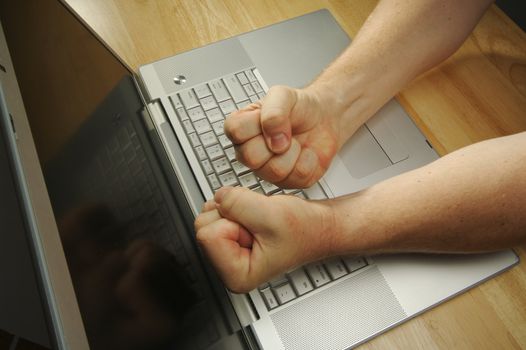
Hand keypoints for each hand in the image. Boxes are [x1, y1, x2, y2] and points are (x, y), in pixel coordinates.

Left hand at [195, 187, 335, 292]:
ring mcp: (228, 250)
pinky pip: (219, 209)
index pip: (207, 236)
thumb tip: (218, 196)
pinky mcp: (231, 235)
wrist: (321, 226)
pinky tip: (257, 216)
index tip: (258, 229)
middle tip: (260, 223)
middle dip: (232, 214)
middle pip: (204, 224)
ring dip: (236, 207)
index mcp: (236, 275)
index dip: (233, 222)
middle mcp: (228, 266)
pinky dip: (237, 204)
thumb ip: (237, 203)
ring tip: (260, 220)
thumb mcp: (270, 215)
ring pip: (211, 214)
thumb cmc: (305, 231)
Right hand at [225, 85, 344, 187]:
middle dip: (275, 141)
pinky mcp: (289, 181)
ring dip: (293, 151)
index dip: (255, 124)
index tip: (265, 117)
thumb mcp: (283, 95)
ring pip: (275, 170)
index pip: (235, 131)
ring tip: (295, 141)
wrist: (324, 117)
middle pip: (250, 157)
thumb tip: (273, 138)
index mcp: (242, 129)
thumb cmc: (299, 107)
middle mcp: (250, 153)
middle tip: (284, 132)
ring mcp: (268, 170)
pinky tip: (306, 152)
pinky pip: (298, 176)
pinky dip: (309, 160)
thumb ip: (273, 111)